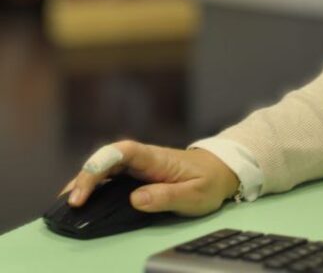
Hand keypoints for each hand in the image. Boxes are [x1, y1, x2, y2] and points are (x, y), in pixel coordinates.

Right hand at [62, 139, 239, 216]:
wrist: (222, 170)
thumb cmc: (209, 181)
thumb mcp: (194, 194)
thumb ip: (167, 196)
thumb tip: (136, 198)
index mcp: (158, 158)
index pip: (124, 152)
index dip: (100, 165)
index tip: (84, 190)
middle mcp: (145, 158)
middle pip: (108, 159)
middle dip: (85, 177)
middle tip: (70, 203)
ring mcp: (140, 165)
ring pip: (106, 166)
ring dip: (85, 181)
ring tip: (67, 203)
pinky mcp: (138, 174)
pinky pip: (111, 176)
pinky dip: (94, 186)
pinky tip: (82, 200)